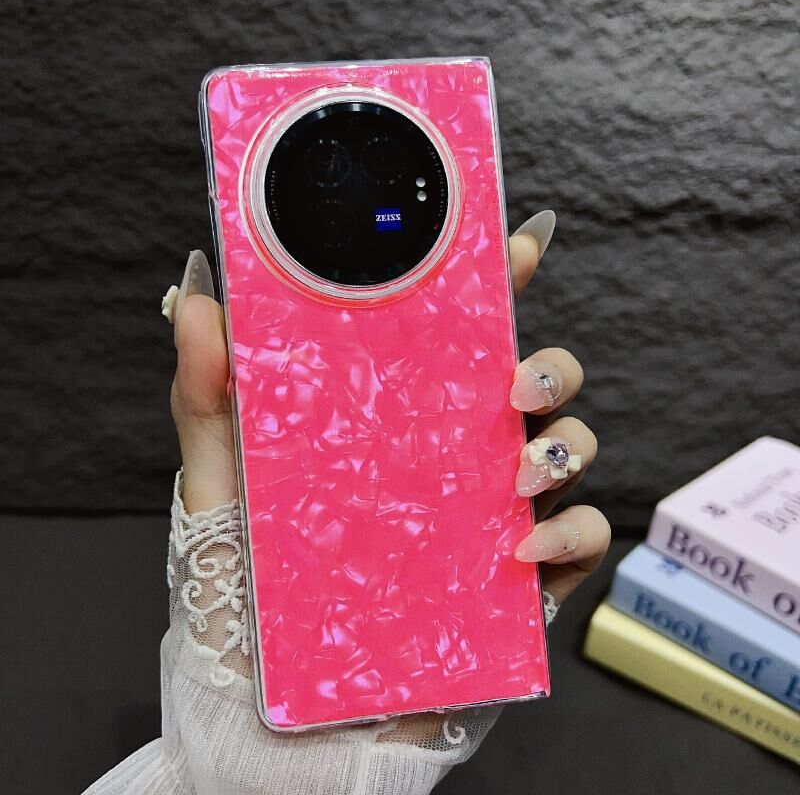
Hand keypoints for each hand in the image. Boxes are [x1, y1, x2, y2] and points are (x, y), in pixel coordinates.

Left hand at [168, 211, 608, 606]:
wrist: (277, 711)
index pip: (462, 338)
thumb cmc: (251, 591)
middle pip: (538, 387)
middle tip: (515, 387)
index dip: (500, 283)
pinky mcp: (518, 584)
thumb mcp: (221, 484)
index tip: (521, 242)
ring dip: (567, 447)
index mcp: (400, 422)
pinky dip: (572, 536)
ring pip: (572, 453)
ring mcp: (492, 517)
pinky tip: (521, 549)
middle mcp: (456, 460)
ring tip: (518, 475)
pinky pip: (581, 543)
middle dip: (552, 368)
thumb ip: (208, 396)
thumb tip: (198, 299)